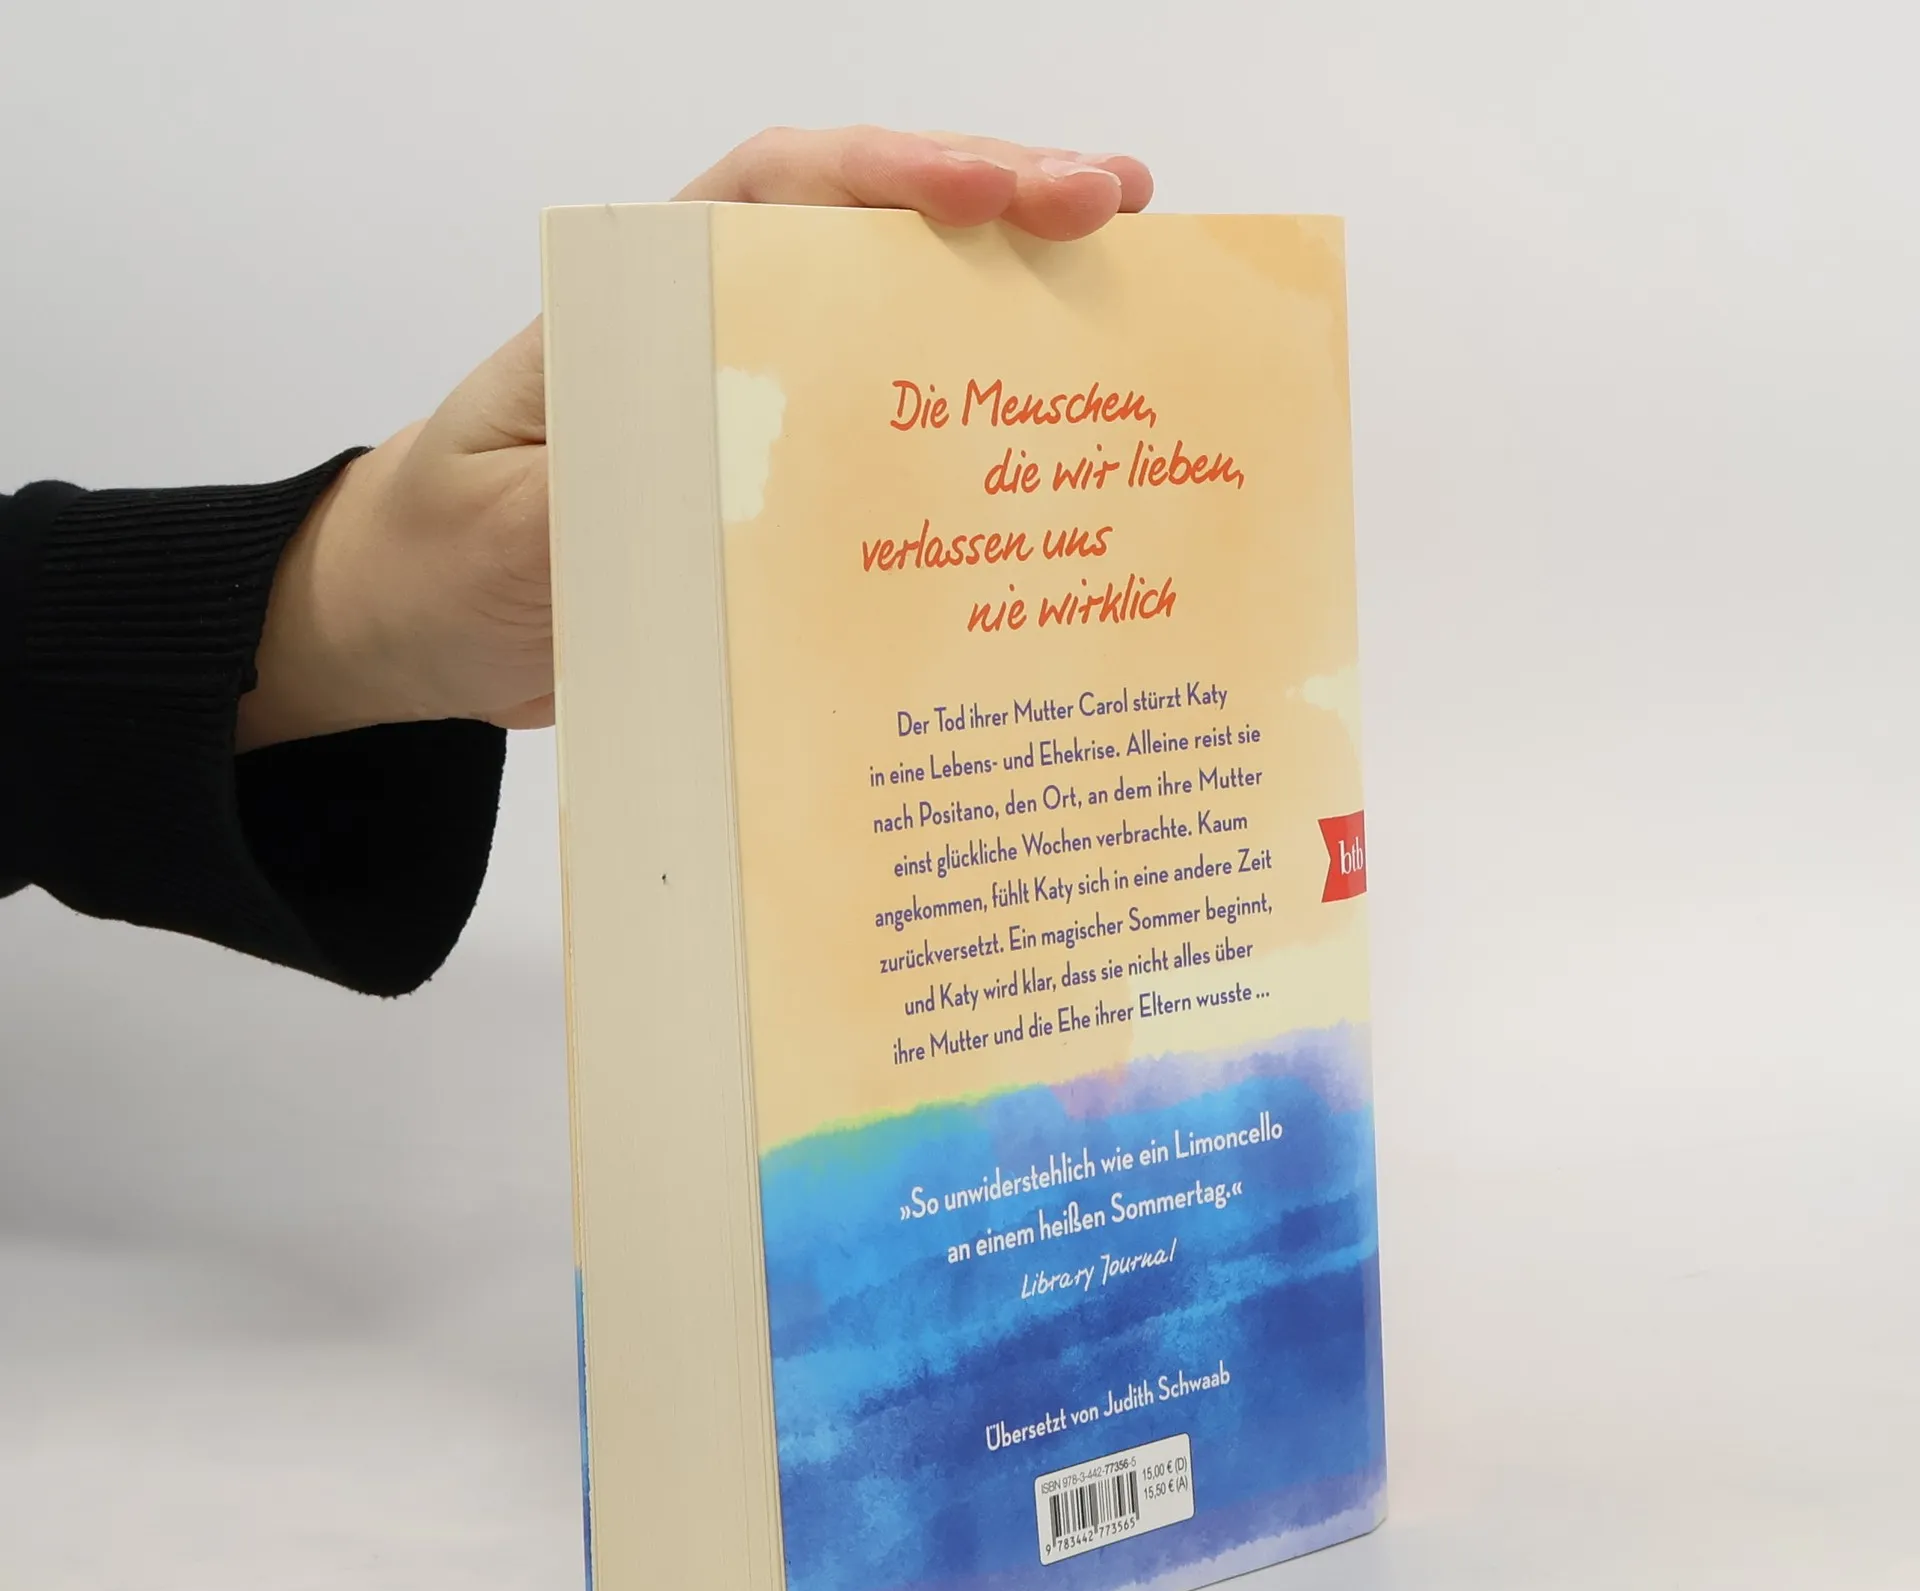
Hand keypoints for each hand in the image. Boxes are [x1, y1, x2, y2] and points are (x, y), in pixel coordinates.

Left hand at [240, 128, 1153, 751]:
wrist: (416, 627)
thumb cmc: (441, 555)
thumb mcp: (512, 530)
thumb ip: (614, 500)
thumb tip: (745, 497)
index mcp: (645, 304)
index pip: (779, 194)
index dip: (897, 179)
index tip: (1000, 192)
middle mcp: (716, 338)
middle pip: (871, 242)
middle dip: (1000, 213)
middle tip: (1121, 210)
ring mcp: (755, 414)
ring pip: (897, 334)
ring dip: (1008, 314)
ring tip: (1133, 297)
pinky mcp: (775, 494)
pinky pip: (884, 452)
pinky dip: (967, 445)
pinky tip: (1048, 454)